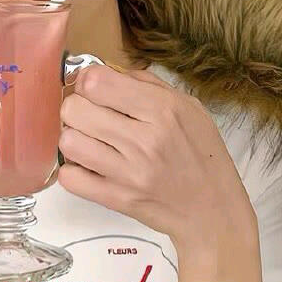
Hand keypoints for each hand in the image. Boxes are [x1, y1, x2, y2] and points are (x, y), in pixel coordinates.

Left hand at [58, 66, 258, 258]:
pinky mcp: (117, 199)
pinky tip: (90, 166)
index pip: (97, 82)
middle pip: (74, 109)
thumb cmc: (202, 155)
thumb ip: (147, 85)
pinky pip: (70, 178)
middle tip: (90, 115)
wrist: (213, 210)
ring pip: (68, 142)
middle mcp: (144, 140)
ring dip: (74, 138)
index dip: (87, 80)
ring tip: (90, 141)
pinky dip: (73, 170)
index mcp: (163, 110)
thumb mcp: (189, 108)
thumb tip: (107, 71)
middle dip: (77, 107)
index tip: (94, 89)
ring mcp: (128, 173)